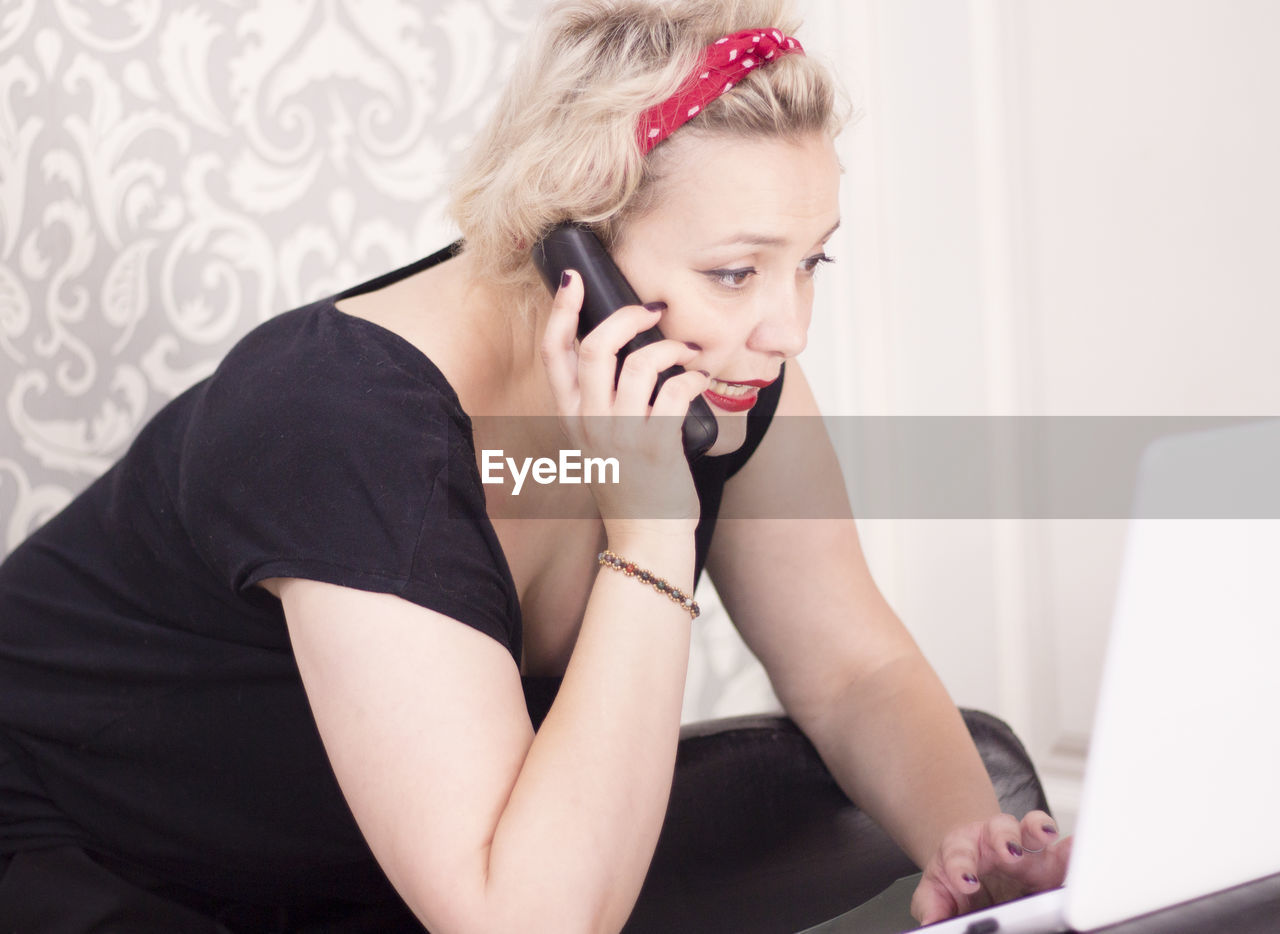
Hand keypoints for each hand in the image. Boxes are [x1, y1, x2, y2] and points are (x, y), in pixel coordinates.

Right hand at [540, 270, 709, 531]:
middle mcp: (589, 422)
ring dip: (670, 347)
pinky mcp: (655, 447)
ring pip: (639, 365)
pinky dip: (692, 377)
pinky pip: (674, 393)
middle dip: (627, 315)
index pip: (553, 352)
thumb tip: (626, 349)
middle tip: (652, 310)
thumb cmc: (629, 485)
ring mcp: (621, 435)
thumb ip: (600, 400)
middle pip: (595, 347)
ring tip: (686, 350)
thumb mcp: (599, 441)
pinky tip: (698, 379)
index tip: (574, 281)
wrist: (645, 538)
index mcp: (570, 416)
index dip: (561, 311)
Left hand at [909, 810, 1072, 925]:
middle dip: (1004, 840)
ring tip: (1044, 835)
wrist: (972, 864)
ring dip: (1038, 830)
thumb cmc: (954, 874)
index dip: (962, 867)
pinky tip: (1081, 845)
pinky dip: (1072, 847)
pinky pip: (1062, 850)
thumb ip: (932, 907)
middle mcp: (993, 842)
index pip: (960, 853)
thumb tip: (931, 926)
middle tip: (1009, 854)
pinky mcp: (1048, 863)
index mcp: (963, 847)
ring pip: (1031, 830)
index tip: (966, 882)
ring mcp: (1023, 849)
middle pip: (1000, 829)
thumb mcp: (935, 892)